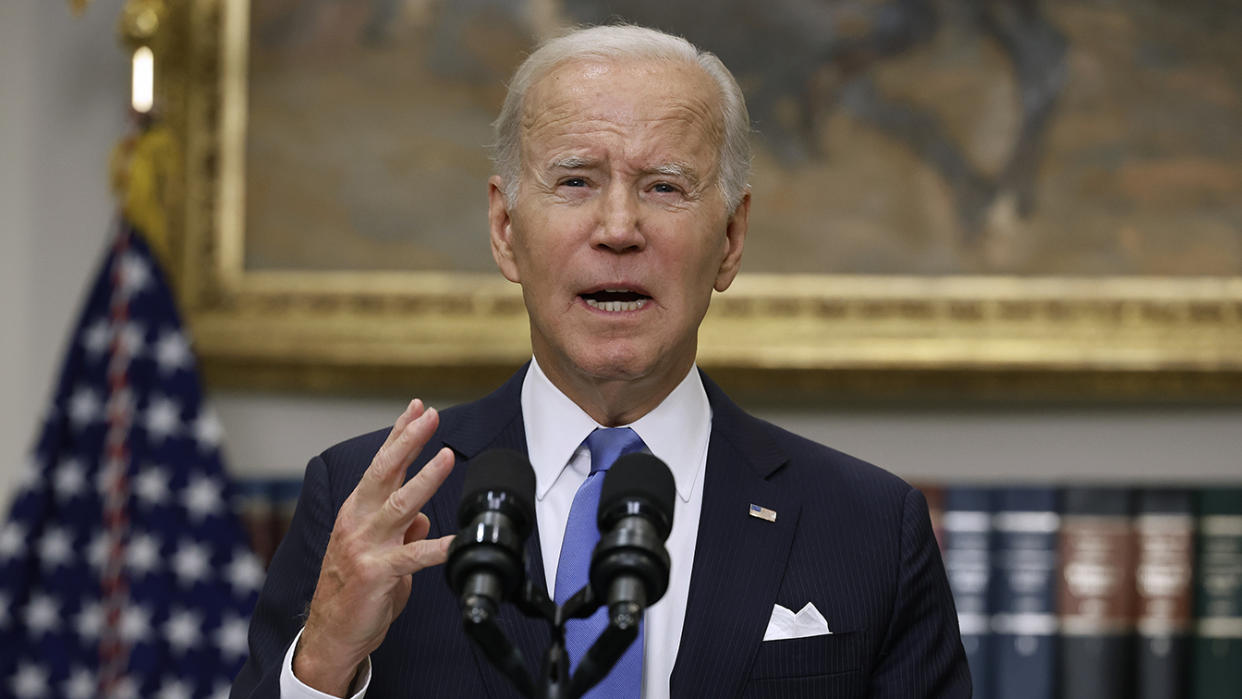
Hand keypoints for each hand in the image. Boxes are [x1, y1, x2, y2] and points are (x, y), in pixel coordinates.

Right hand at [293, 399, 456, 695]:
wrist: (331, 636)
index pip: (381, 465)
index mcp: (358, 511)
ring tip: (446, 456)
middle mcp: (358, 522)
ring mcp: (365, 546)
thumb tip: (423, 517)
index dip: (399, 435)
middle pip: (385, 472)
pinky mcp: (377, 573)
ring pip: (400, 504)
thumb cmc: (355, 592)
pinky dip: (437, 547)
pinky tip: (455, 539)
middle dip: (408, 441)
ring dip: (425, 478)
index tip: (417, 409)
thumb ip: (400, 531)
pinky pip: (413, 556)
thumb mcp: (380, 552)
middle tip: (430, 417)